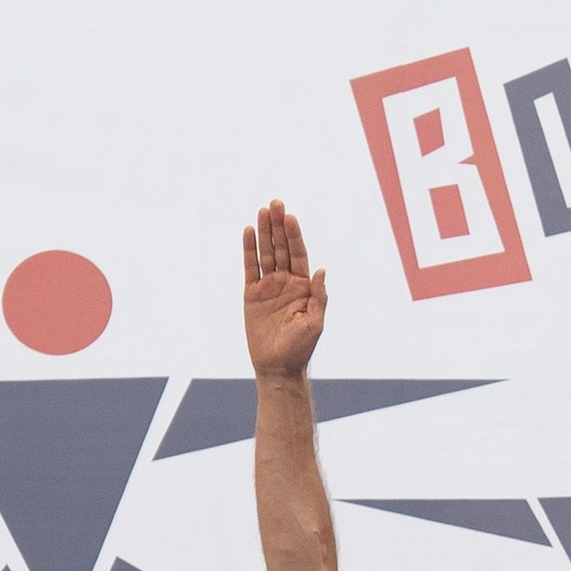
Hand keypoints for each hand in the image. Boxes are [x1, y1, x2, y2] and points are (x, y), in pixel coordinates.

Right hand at [244, 200, 327, 380]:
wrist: (278, 367)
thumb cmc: (300, 348)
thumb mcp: (315, 323)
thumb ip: (319, 296)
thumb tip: (321, 270)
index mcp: (303, 286)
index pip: (298, 254)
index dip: (294, 235)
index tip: (290, 216)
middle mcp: (286, 282)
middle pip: (281, 248)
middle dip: (278, 226)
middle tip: (275, 203)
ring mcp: (268, 287)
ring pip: (265, 253)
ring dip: (264, 232)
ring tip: (261, 211)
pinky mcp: (252, 295)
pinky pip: (250, 268)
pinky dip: (249, 250)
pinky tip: (248, 232)